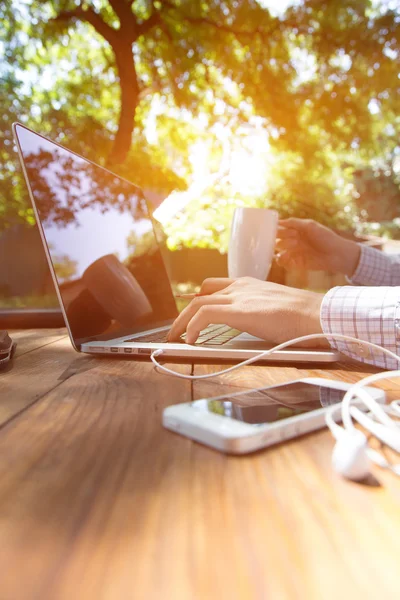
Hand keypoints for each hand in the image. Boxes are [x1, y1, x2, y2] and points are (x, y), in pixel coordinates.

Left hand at [168, 277, 326, 346]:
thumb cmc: (304, 317)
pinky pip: (204, 315)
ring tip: (175, 337)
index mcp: (250, 284)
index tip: (191, 312)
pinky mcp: (238, 311)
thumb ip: (260, 311)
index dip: (199, 299)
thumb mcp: (276, 308)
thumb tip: (256, 325)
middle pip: (201, 295)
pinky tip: (190, 340)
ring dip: (182, 322)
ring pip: (197, 304)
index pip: (214, 286)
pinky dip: (192, 327)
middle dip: (184, 313)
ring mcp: (239, 297)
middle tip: (176, 328)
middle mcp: (241, 286)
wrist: (316, 315)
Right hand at [276, 218, 360, 276]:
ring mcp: (294, 252)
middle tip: (295, 240)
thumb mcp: (310, 225)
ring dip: (281, 249)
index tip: (280, 230)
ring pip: (278, 251)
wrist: (337, 254)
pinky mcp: (296, 263)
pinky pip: (283, 262)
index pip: (280, 228)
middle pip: (277, 239)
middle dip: (282, 239)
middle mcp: (293, 240)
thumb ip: (294, 222)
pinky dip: (281, 260)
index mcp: (296, 230)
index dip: (278, 229)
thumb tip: (278, 221)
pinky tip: (287, 258)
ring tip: (292, 249)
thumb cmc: (326, 237)